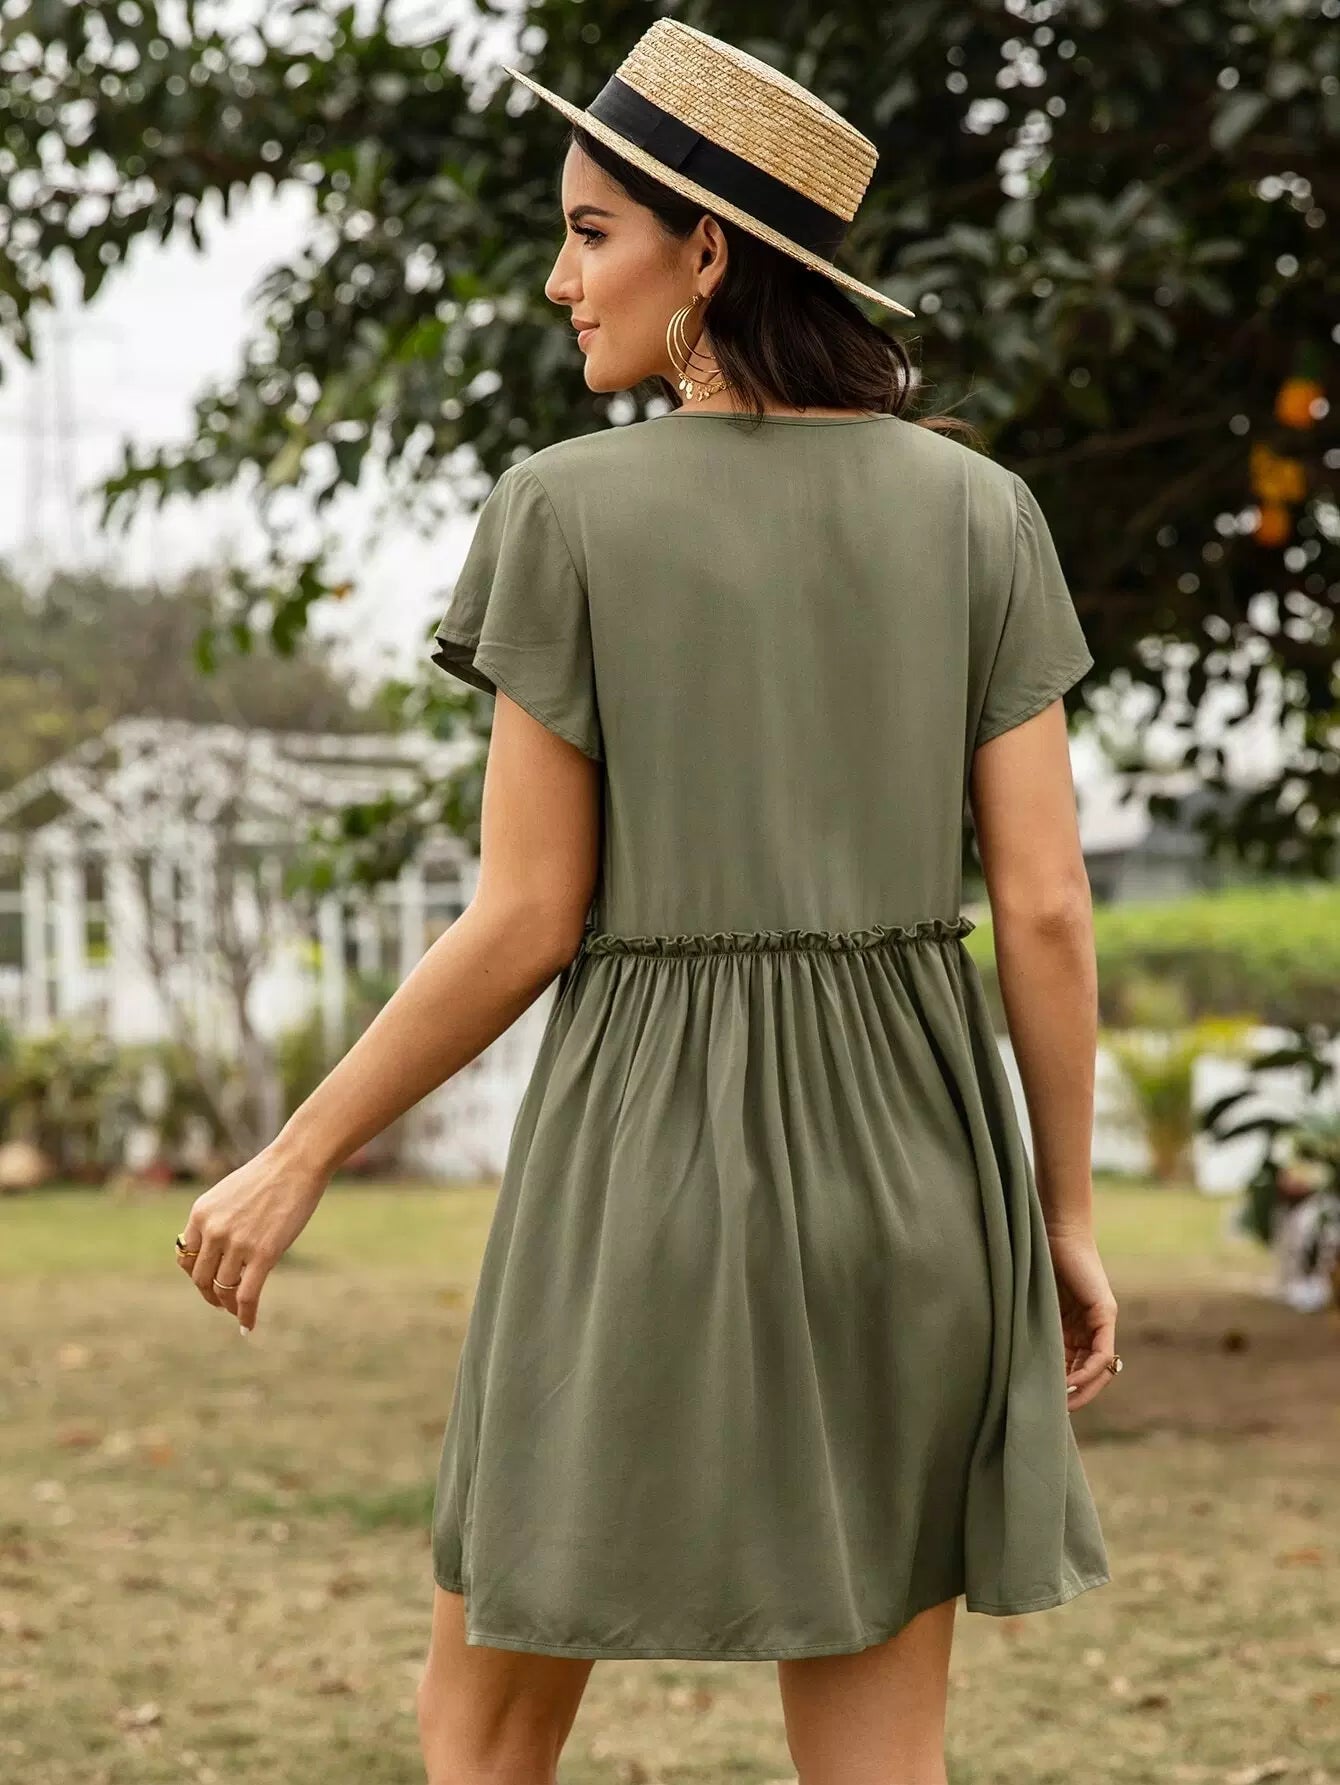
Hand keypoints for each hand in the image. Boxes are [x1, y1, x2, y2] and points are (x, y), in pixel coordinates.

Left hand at [176, 1143, 327, 1332]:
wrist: (296, 1162)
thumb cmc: (268, 1176)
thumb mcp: (228, 1194)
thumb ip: (216, 1221)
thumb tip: (215, 1251)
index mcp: (201, 1214)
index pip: (186, 1258)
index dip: (196, 1276)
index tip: (208, 1282)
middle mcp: (213, 1230)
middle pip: (201, 1278)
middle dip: (210, 1294)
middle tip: (222, 1302)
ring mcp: (237, 1243)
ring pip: (224, 1289)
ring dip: (229, 1305)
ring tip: (237, 1311)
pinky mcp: (263, 1254)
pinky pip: (247, 1295)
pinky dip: (246, 1315)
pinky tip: (247, 1327)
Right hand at [1046, 1226, 1118, 1412]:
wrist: (1050, 1228)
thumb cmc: (1032, 1259)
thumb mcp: (1028, 1304)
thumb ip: (1028, 1327)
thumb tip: (1007, 1360)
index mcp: (1070, 1325)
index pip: (1071, 1366)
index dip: (1061, 1387)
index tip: (1044, 1403)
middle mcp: (1088, 1326)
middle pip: (1086, 1372)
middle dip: (1072, 1394)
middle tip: (1053, 1413)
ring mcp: (1099, 1320)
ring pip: (1096, 1367)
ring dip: (1081, 1388)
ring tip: (1061, 1404)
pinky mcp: (1104, 1313)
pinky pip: (1102, 1353)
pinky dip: (1089, 1371)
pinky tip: (1072, 1382)